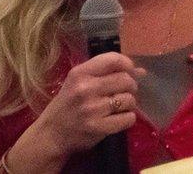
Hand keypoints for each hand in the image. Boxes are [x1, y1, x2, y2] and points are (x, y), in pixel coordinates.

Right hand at [7, 52, 145, 171]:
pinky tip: (119, 118)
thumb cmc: (67, 104)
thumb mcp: (79, 82)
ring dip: (130, 103)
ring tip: (120, 106)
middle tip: (124, 92)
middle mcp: (86, 88)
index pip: (113, 59)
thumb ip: (106, 73)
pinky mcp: (98, 127)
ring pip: (129, 99)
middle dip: (131, 86)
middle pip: (125, 80)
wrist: (51, 134)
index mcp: (80, 73)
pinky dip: (128, 118)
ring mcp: (92, 109)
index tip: (130, 71)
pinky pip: (128, 118)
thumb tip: (141, 71)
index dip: (127, 64)